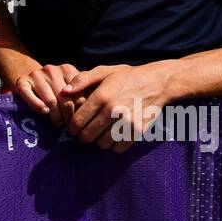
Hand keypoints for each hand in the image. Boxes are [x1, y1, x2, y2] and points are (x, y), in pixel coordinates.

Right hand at [12, 63, 77, 126]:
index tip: (78, 119)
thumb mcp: (71, 87)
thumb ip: (82, 94)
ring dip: (55, 115)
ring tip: (58, 123)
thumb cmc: (56, 89)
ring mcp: (36, 75)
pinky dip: (37, 105)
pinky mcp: (21, 81)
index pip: (79, 93)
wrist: (30, 79)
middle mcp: (51, 70)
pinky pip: (29, 96)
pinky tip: (44, 112)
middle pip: (65, 99)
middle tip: (68, 125)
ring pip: (50, 100)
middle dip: (68, 116)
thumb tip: (93, 108)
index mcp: (67, 69)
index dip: (80, 110)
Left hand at [59, 60, 176, 151]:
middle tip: (87, 130)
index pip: (77, 122)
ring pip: (102, 144)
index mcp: (102, 96)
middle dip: (83, 135)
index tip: (74, 126)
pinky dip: (114, 145)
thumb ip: (81, 80)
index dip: (72, 127)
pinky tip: (115, 134)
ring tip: (102, 131)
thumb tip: (64, 92)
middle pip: (87, 136)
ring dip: (99, 140)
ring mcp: (127, 122)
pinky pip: (118, 149)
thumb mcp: (104, 72)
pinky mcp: (138, 131)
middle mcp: (113, 111)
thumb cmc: (127, 77)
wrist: (157, 82)